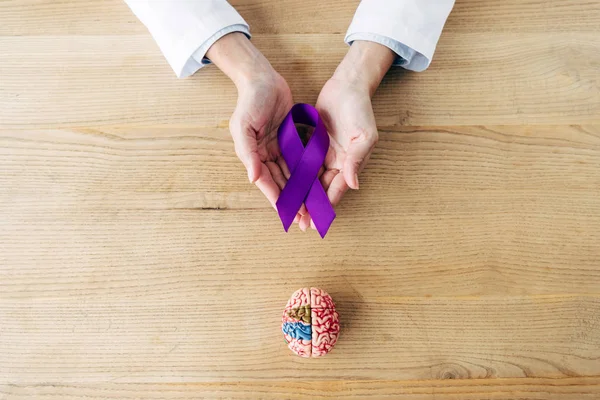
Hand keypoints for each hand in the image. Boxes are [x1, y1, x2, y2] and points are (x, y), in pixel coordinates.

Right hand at [208, 33, 302, 219]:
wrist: (261, 78)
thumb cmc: (250, 101)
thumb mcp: (243, 126)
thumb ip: (248, 153)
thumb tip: (253, 178)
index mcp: (251, 154)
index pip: (266, 182)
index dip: (277, 199)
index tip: (288, 214)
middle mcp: (263, 155)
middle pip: (279, 183)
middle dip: (290, 201)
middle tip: (303, 219)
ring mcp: (276, 147)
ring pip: (289, 175)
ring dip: (298, 191)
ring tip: (310, 208)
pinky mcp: (287, 139)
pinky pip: (297, 160)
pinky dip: (304, 173)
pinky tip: (314, 185)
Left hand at [302, 41, 394, 229]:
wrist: (348, 85)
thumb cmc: (360, 109)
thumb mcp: (364, 135)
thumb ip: (356, 160)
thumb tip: (353, 184)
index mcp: (351, 164)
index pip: (336, 191)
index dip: (324, 207)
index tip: (314, 222)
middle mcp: (338, 163)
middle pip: (322, 190)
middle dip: (311, 207)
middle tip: (299, 224)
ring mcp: (326, 154)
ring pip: (311, 180)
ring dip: (302, 195)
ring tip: (290, 210)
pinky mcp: (315, 144)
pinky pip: (304, 164)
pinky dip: (296, 175)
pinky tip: (285, 186)